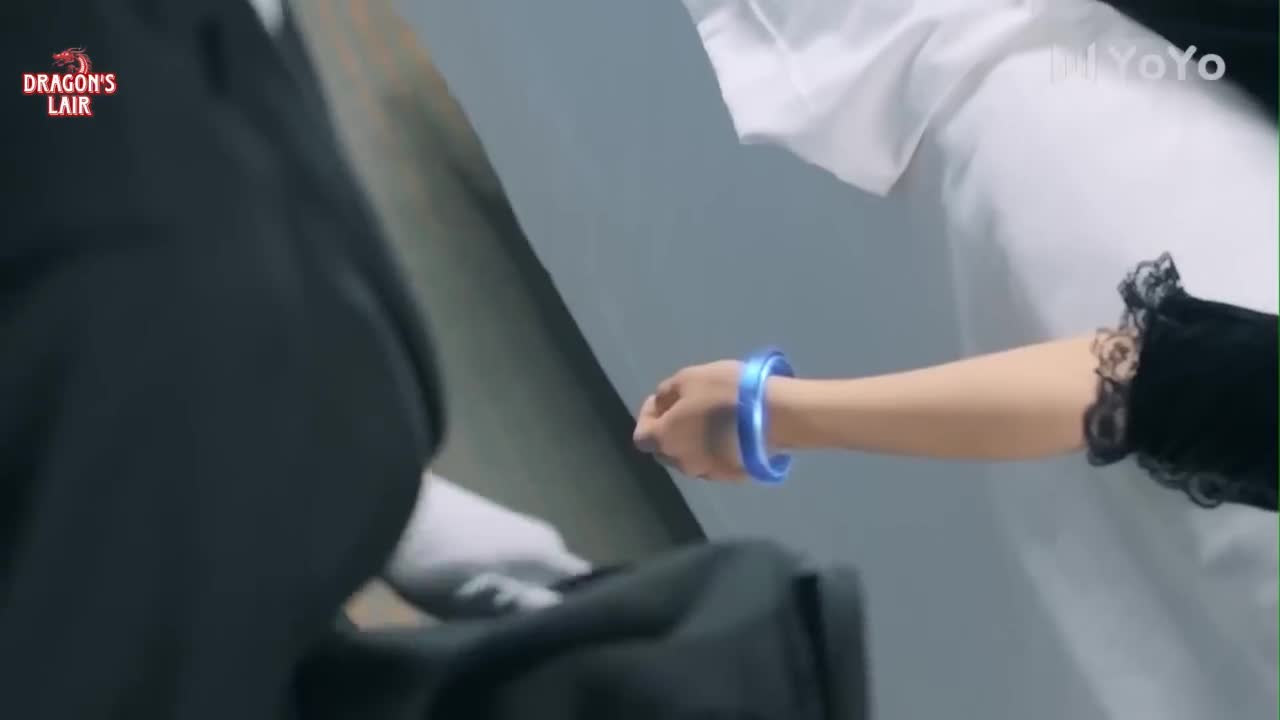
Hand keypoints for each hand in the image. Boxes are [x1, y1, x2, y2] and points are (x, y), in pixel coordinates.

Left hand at [632, 360, 746, 480]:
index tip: (662, 400)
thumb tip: (661, 403)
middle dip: (669, 431)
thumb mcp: (689, 378)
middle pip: (665, 450)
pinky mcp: (734, 477)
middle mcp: (682, 463)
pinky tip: (730, 434)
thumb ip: (667, 392)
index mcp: (665, 440)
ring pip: (691, 459)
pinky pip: (716, 463)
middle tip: (684, 409)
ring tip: (710, 420)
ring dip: (693, 442)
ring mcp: (709, 473)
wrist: (774, 417)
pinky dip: (716, 450)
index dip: (648, 416)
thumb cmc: (725, 393)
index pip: (642, 436)